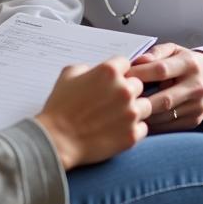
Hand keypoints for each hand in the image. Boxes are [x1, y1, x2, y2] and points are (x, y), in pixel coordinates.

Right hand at [35, 57, 151, 169]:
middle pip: (138, 85)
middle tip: (112, 101)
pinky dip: (133, 129)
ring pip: (146, 106)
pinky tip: (117, 130)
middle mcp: (124, 90)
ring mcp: (130, 114)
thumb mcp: (67, 75)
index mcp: (108, 72)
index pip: (125, 64)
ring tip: (117, 117)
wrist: (57, 140)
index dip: (117, 72)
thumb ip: (87, 68)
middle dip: (126, 91)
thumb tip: (96, 71)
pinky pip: (143, 128)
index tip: (111, 81)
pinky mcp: (132, 135)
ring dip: (134, 109)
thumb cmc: (59, 107)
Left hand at [129, 43, 202, 131]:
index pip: (161, 70)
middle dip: (140, 100)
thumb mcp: (172, 50)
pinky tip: (139, 118)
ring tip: (126, 111)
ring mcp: (197, 106)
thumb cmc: (183, 62)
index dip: (139, 74)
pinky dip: (152, 124)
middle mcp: (197, 87)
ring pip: (165, 116)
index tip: (122, 76)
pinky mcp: (194, 121)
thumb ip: (154, 53)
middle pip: (164, 99)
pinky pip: (168, 126)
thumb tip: (137, 61)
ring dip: (144, 114)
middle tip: (120, 100)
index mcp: (190, 64)